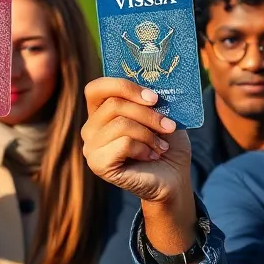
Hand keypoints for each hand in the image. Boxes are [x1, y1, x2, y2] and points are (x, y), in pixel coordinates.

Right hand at [81, 78, 189, 204]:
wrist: (172, 178)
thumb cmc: (166, 144)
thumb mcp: (162, 115)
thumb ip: (151, 98)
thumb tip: (152, 85)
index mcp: (101, 111)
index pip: (97, 88)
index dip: (124, 86)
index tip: (154, 97)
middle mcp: (91, 128)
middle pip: (114, 104)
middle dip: (148, 114)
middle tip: (169, 125)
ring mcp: (91, 147)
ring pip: (120, 124)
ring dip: (149, 134)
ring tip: (162, 146)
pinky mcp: (98, 165)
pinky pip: (123, 144)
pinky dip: (143, 148)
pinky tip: (151, 156)